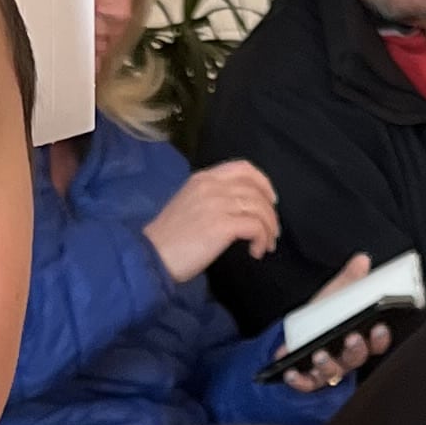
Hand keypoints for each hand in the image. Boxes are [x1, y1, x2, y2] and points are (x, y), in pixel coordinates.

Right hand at [148, 157, 279, 283]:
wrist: (152, 256)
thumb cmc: (168, 238)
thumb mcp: (188, 205)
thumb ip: (211, 198)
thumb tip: (239, 209)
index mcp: (203, 179)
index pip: (243, 168)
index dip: (263, 182)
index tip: (270, 200)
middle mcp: (211, 186)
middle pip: (256, 190)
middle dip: (270, 212)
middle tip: (272, 231)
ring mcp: (217, 204)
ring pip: (260, 208)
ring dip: (269, 228)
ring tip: (266, 245)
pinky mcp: (222, 225)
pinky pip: (256, 227)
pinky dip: (262, 240)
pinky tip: (256, 252)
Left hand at [282, 250, 395, 393]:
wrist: (298, 334)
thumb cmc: (323, 317)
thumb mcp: (336, 295)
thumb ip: (350, 280)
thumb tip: (361, 260)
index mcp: (359, 338)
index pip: (377, 343)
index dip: (380, 338)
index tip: (379, 327)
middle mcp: (347, 357)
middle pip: (357, 358)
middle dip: (356, 349)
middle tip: (351, 337)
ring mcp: (330, 369)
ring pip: (334, 373)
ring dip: (328, 364)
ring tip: (319, 353)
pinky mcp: (310, 377)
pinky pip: (308, 383)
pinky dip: (300, 380)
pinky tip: (291, 371)